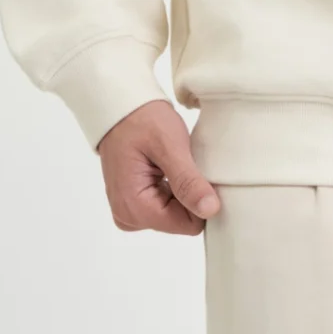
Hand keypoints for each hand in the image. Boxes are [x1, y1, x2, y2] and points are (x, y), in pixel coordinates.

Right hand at [96, 99, 221, 235]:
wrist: (122, 109)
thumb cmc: (142, 121)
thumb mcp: (170, 146)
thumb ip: (188, 181)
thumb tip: (210, 210)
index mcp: (134, 208)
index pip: (187, 225)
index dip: (201, 199)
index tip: (200, 172)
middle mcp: (128, 217)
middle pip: (181, 221)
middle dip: (191, 194)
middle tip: (185, 163)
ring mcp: (130, 212)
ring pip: (176, 215)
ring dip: (183, 190)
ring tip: (174, 163)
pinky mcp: (134, 204)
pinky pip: (166, 207)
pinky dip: (174, 189)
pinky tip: (169, 168)